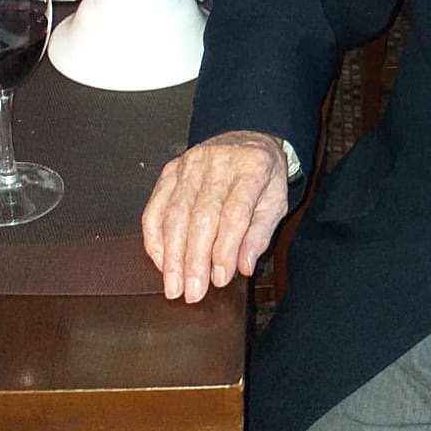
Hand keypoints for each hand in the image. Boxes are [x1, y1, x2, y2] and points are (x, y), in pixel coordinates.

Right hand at [142, 131, 288, 303]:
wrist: (246, 138)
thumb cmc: (262, 176)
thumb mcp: (275, 202)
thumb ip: (260, 234)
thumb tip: (244, 266)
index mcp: (251, 168)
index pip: (234, 212)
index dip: (225, 248)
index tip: (220, 279)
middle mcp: (218, 163)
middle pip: (201, 216)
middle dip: (194, 260)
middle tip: (192, 292)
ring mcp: (190, 165)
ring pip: (175, 213)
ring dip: (172, 255)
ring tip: (174, 285)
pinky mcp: (170, 171)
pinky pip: (156, 206)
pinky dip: (155, 237)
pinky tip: (161, 260)